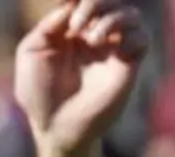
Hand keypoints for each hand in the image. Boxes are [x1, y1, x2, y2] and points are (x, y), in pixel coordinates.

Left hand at [15, 0, 148, 155]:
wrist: (56, 126)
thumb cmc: (39, 92)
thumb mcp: (31, 53)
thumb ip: (47, 26)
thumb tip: (70, 5)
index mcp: (71, 29)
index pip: (83, 1)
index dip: (80, 0)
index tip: (69, 8)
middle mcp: (94, 34)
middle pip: (107, 1)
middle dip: (94, 3)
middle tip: (76, 25)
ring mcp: (113, 49)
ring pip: (130, 14)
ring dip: (112, 18)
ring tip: (92, 39)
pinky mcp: (128, 64)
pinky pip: (142, 38)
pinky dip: (130, 36)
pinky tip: (109, 48)